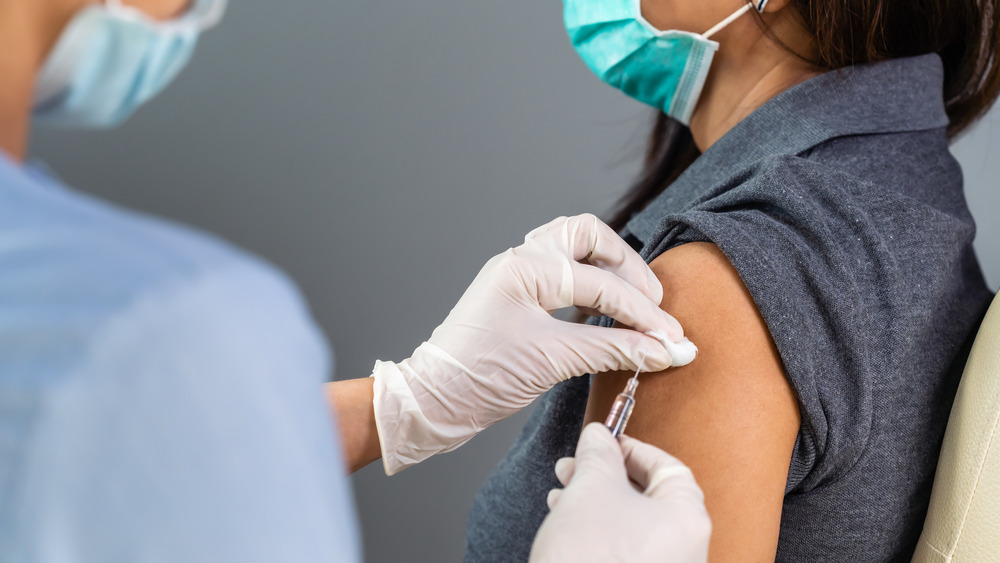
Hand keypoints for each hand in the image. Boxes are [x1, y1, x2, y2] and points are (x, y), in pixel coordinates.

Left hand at [371, 214, 696, 474]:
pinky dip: (592, 289)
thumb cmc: (478, 377)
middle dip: (628, 268)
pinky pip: (564, 275)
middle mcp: (521, 260)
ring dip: (610, 272)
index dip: (643, 314)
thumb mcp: (553, 361)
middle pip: (590, 238)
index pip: (602, 283)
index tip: (673, 340)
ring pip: (575, 250)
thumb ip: (614, 351)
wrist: (433, 400)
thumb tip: (664, 350)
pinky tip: (607, 315)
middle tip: (653, 305)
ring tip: (636, 305)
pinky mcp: (518, 297)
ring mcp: (518, 276)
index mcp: (525, 267)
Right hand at [530, 423, 710, 562]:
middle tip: (574, 466)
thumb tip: (599, 436)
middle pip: (649, 497)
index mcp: (688, 520)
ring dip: (596, 503)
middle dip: (605, 476)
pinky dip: (599, 533)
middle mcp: (685, 550)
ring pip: (633, 526)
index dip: (631, 448)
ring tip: (560, 496)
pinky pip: (625, 552)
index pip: (668, 468)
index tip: (602, 442)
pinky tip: (568, 526)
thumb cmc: (590, 559)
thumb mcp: (590, 490)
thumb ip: (599, 455)